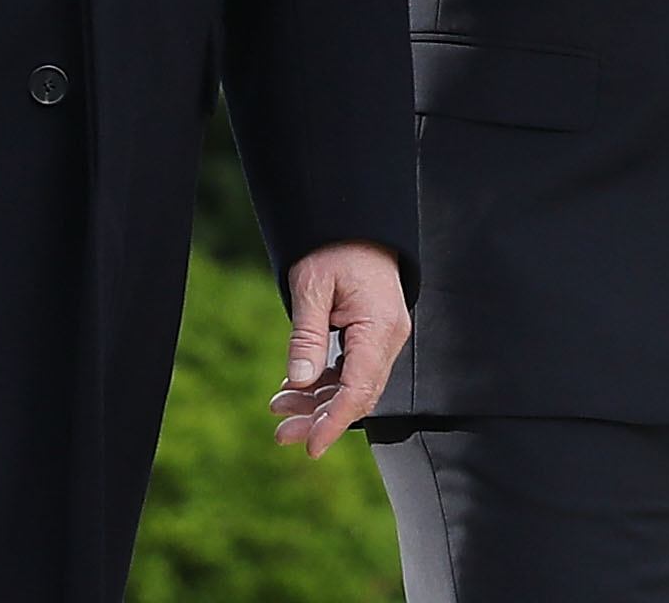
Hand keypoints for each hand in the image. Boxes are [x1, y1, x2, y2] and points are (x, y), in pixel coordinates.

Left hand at [267, 241, 408, 457]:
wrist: (355, 221)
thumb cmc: (334, 247)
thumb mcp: (311, 286)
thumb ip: (307, 336)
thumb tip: (300, 381)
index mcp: (378, 328)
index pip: (359, 390)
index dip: (334, 423)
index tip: (311, 447)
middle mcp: (388, 338)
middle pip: (358, 395)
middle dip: (320, 419)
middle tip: (282, 433)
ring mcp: (384, 338)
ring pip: (354, 387)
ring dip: (319, 403)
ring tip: (280, 410)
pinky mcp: (373, 336)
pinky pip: (352, 370)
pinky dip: (325, 383)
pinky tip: (296, 389)